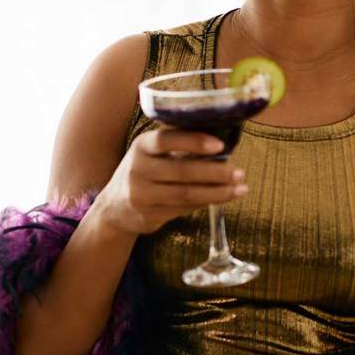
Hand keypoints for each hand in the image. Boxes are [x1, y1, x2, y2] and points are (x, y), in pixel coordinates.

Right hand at [92, 129, 246, 235]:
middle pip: (182, 170)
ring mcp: (140, 194)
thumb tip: (224, 146)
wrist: (114, 207)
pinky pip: (183, 208)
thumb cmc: (145, 172)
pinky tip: (223, 198)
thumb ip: (180, 148)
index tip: (220, 146)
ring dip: (217, 192)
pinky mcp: (147, 214)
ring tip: (240, 188)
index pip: (168, 140)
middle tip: (239, 173)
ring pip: (186, 193)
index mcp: (142, 145)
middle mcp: (137, 168)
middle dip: (215, 172)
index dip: (194, 142)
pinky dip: (206, 202)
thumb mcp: (153, 154)